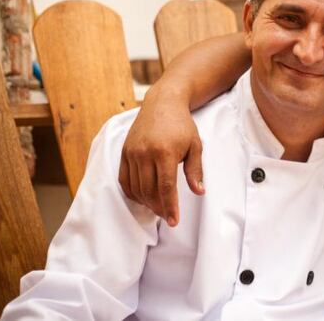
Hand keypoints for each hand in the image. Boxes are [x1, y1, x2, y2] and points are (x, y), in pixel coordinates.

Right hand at [119, 87, 203, 225]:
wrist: (163, 103)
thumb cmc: (182, 125)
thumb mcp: (195, 145)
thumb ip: (195, 170)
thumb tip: (199, 191)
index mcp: (165, 152)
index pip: (166, 187)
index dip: (170, 207)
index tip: (174, 221)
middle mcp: (145, 153)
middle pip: (149, 190)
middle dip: (159, 208)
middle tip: (167, 216)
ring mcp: (132, 153)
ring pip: (136, 187)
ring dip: (146, 202)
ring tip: (158, 208)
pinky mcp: (124, 152)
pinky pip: (124, 179)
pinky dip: (132, 192)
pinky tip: (143, 197)